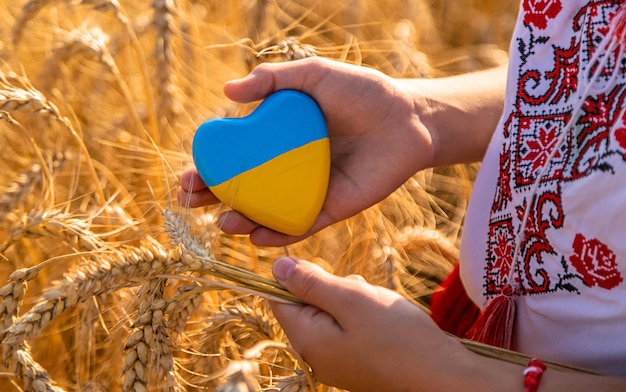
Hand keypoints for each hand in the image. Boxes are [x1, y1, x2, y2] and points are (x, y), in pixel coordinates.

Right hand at [178, 57, 434, 245]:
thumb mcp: (314, 76)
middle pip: (243, 188)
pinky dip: (277, 234)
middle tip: (192, 202)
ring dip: (241, 222)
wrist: (409, 118)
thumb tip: (226, 91)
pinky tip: (258, 236)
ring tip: (225, 222)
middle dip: (214, 198)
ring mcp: (308, 190)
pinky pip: (299, 226)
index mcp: (279, 138)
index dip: (208, 167)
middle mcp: (288, 167)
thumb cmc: (363, 92)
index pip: (235, 157)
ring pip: (266, 213)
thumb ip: (273, 79)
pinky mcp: (331, 208)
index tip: (188, 173)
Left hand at [269, 258, 625, 390]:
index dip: (297, 278)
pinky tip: (384, 319)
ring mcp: (336, 361)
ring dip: (352, 300)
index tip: (329, 275)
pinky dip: (363, 315)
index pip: (279, 300)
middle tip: (361, 294)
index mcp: (307, 340)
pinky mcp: (355, 361)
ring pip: (331, 313)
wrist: (442, 376)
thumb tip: (276, 266)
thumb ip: (311, 283)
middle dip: (333, 289)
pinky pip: (348, 327)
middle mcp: (315, 355)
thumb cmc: (397, 336)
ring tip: (378, 307)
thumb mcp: (350, 299)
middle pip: (307, 305)